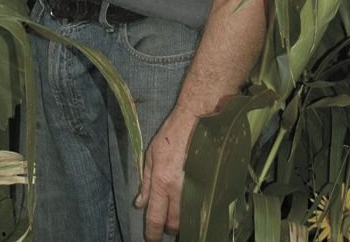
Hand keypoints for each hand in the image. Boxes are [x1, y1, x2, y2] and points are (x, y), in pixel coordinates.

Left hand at [135, 107, 196, 240]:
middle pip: (174, 223)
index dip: (152, 234)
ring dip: (181, 221)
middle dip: (167, 228)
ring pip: (188, 218)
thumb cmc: (172, 134)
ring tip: (176, 213)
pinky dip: (194, 210)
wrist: (198, 119)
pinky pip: (201, 207)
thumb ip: (146, 183)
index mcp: (162, 181)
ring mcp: (196, 187)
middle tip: (164, 223)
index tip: (151, 239)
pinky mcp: (209, 184)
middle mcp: (179, 188)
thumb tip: (140, 204)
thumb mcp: (151, 154)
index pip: (155, 217)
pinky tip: (191, 205)